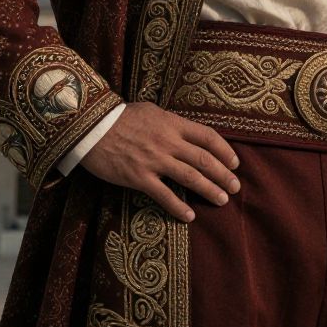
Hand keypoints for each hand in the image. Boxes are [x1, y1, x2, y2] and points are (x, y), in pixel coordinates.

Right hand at [79, 101, 240, 222]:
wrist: (91, 127)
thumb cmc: (119, 116)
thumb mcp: (150, 111)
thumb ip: (169, 122)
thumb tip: (183, 130)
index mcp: (172, 123)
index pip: (206, 136)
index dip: (224, 150)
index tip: (234, 162)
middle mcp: (167, 141)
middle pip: (203, 159)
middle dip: (223, 174)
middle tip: (235, 186)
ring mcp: (154, 160)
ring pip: (190, 177)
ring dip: (209, 190)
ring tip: (221, 200)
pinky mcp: (139, 177)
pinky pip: (164, 195)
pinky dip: (178, 207)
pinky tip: (189, 216)